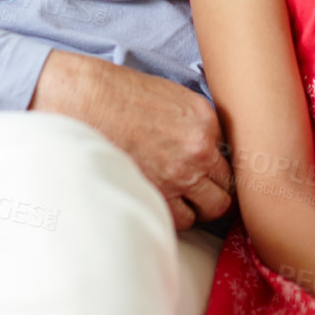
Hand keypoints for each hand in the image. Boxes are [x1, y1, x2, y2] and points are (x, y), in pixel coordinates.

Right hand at [31, 52, 232, 230]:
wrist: (84, 101)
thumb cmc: (119, 94)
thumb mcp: (171, 96)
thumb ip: (195, 124)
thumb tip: (206, 146)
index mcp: (205, 119)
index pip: (230, 153)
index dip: (217, 162)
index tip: (207, 167)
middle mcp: (200, 149)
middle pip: (228, 184)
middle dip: (217, 188)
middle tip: (202, 188)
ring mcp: (180, 176)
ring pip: (211, 208)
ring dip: (199, 205)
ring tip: (181, 197)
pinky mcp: (157, 195)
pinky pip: (182, 220)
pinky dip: (176, 215)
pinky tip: (163, 201)